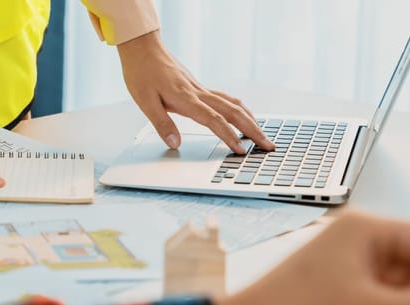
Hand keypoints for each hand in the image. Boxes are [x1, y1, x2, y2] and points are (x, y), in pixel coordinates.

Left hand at [117, 31, 273, 153]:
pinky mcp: (199, 87)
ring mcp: (201, 89)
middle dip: (253, 130)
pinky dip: (240, 109)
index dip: (229, 136)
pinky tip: (244, 116)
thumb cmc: (141, 73)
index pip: (214, 120)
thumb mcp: (145, 102)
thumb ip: (162, 124)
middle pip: (233, 112)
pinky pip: (226, 99)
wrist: (143, 48)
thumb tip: (175, 144)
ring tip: (262, 135)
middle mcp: (199, 93)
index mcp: (186, 99)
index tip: (241, 150)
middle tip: (268, 145)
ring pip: (233, 104)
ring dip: (250, 120)